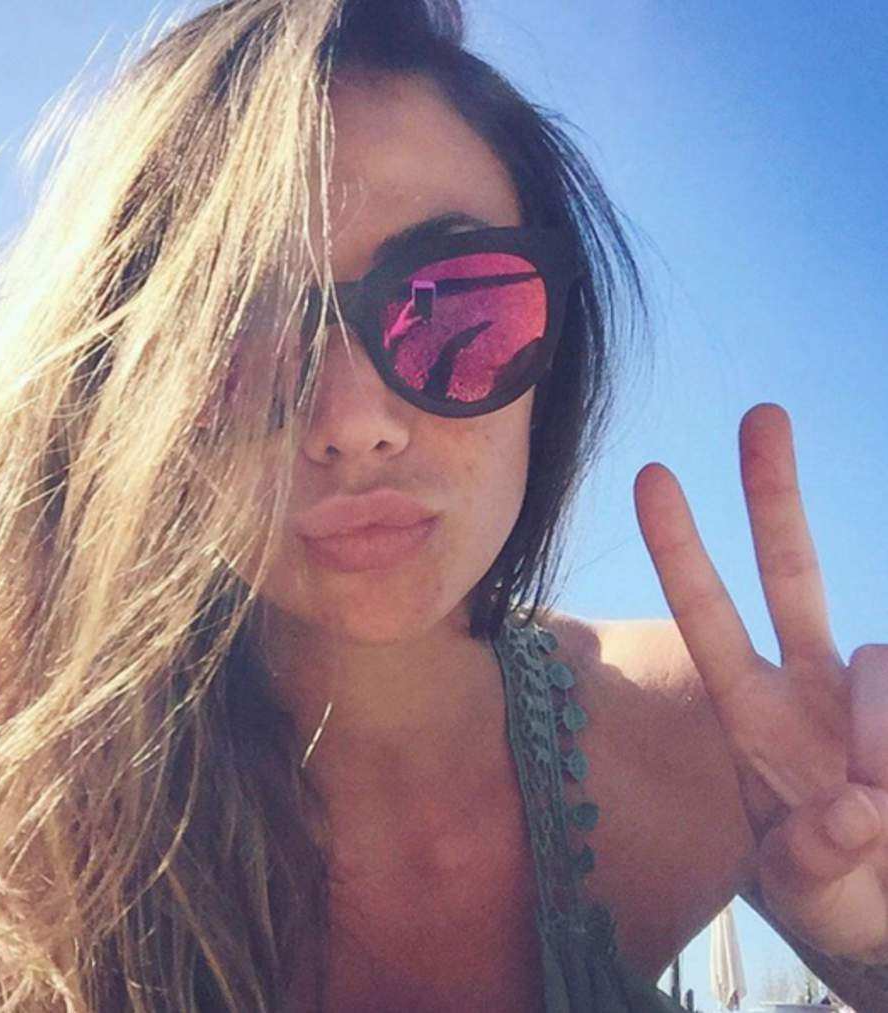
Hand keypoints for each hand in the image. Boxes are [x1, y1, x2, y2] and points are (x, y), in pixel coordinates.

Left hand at [633, 401, 887, 960]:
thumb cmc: (832, 892)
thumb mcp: (803, 885)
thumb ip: (812, 856)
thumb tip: (854, 803)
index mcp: (752, 714)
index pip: (709, 617)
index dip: (682, 551)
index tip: (653, 474)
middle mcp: (809, 685)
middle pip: (790, 572)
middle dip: (773, 496)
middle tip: (760, 412)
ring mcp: (870, 695)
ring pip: (883, 660)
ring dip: (878, 737)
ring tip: (875, 811)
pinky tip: (882, 787)